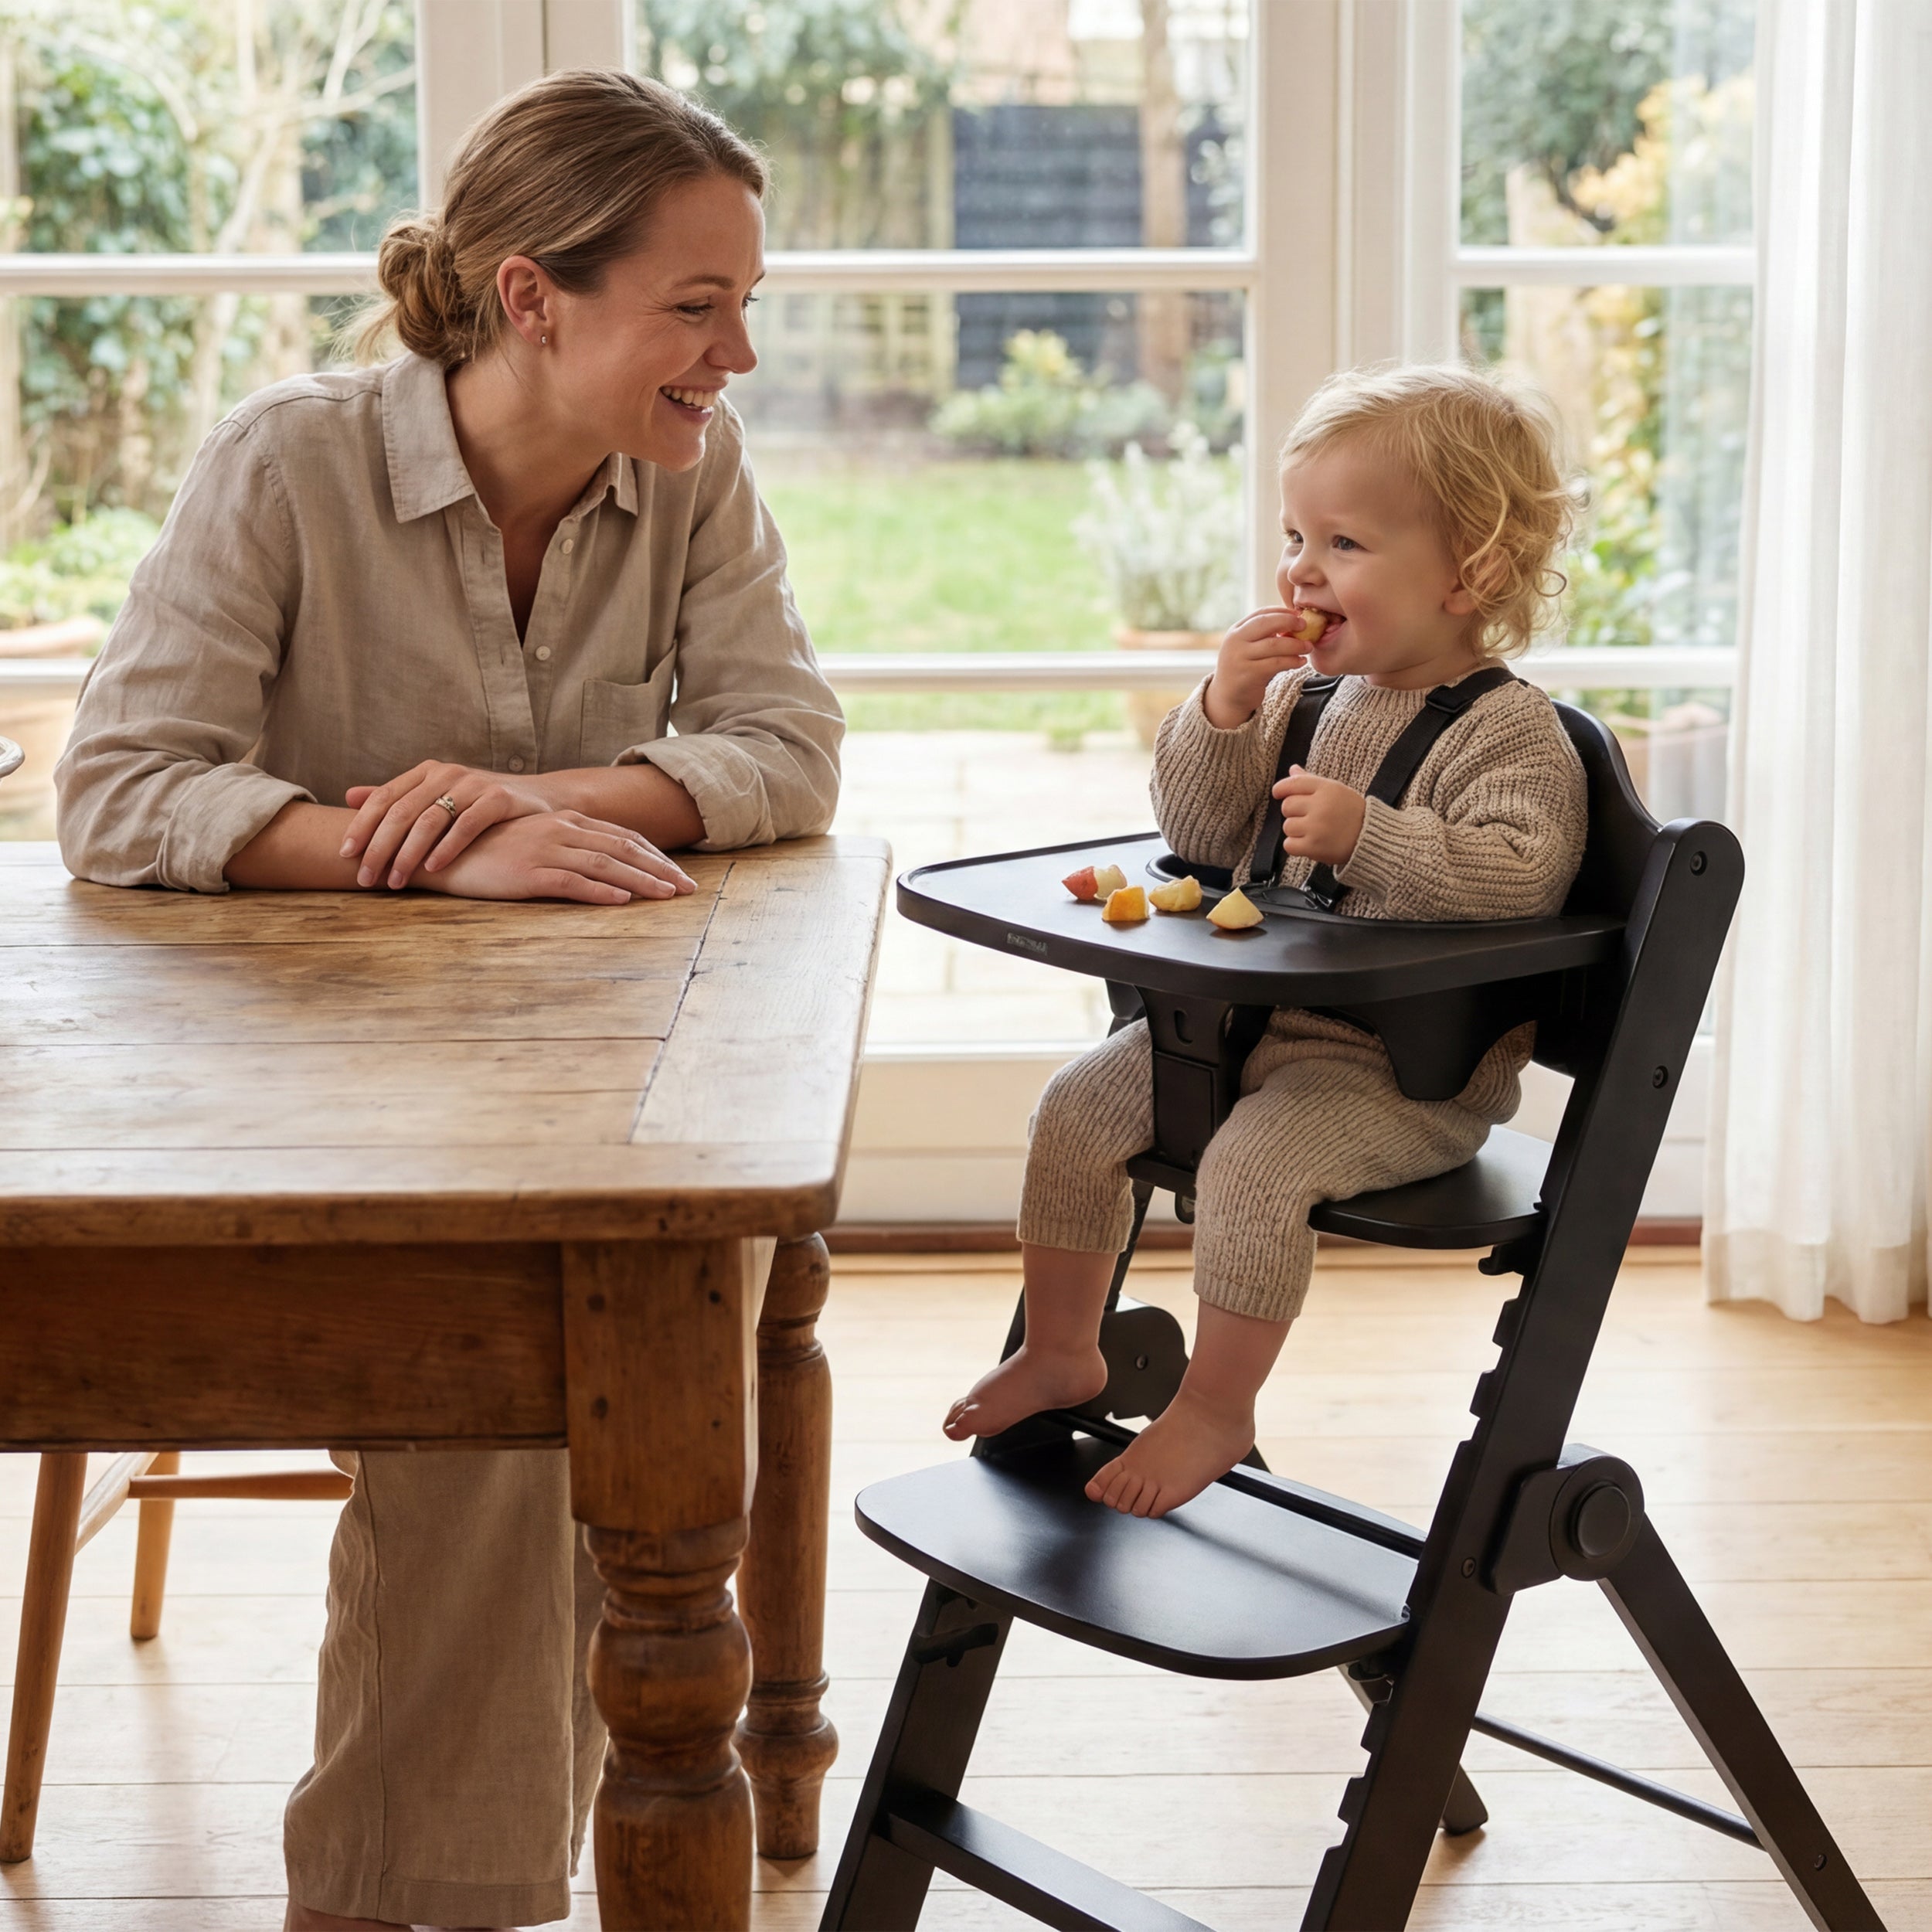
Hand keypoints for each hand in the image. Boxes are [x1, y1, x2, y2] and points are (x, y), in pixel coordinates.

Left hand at [340, 760, 554, 888]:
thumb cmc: (482, 804)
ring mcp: (473, 784)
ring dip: (408, 853)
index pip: (384, 797)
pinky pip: (467, 825)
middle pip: (402, 811)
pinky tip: (433, 868)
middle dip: (379, 847)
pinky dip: (447, 847)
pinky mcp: (499, 799)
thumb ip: (397, 796)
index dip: (361, 825)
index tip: (345, 854)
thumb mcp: (438, 796)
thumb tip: (349, 796)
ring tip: (396, 880)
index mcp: (427, 772)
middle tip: (366, 878)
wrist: (540, 799)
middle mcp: (447, 774)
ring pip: (430, 819)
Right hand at [423, 810, 696, 904]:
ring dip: (641, 882)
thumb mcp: (531, 842)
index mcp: (565, 821)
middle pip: (624, 849)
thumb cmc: (487, 850)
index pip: (622, 837)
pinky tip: (623, 902)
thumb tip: (601, 868)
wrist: (438, 851)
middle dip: (661, 869)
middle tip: (689, 889)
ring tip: (668, 897)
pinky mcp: (527, 873)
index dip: (655, 856)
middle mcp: (560, 830)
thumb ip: (565, 847)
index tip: (679, 875)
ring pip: (605, 865)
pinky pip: (571, 883)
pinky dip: (600, 893)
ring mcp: (545, 850)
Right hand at [1203, 607, 1318, 728]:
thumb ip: (1264, 636)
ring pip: (1274, 645)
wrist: (1228, 697)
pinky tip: (1301, 661)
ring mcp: (1240, 658)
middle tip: (1305, 626)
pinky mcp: (1249, 675)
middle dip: (1289, 622)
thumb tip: (1294, 623)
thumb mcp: (1247, 648)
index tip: (1298, 615)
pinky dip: (1292, 661)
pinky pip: (1276, 664)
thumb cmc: (1244, 669)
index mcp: (1236, 631)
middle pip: (1266, 624)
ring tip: (1308, 647)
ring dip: (1295, 644)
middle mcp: (1235, 642)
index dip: (1282, 612)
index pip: (1261, 613)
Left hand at [1273, 765, 1366, 867]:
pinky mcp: (1314, 846)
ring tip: (1314, 831)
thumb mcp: (1335, 791)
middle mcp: (1321, 806)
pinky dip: (1296, 846)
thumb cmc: (1351, 812)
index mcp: (1327, 788)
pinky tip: (1310, 843)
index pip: (1293, 783)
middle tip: (1309, 817)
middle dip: (1293, 812)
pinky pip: (1289, 845)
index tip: (1278, 793)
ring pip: (1287, 826)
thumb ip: (1311, 781)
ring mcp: (1317, 827)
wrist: (1370, 839)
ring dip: (1296, 831)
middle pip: (1287, 806)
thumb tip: (1292, 769)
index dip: (1281, 788)